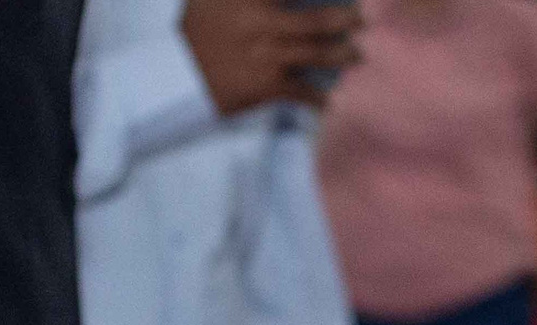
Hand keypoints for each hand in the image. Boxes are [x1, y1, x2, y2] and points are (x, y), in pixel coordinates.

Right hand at [181, 0, 360, 114]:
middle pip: (316, 20)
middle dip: (344, 20)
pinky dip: (318, 98)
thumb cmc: (197, 29)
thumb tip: (285, 1)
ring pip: (317, 54)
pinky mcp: (266, 85)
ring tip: (356, 55)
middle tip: (360, 19)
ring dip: (342, 55)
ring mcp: (266, 54)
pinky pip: (302, 92)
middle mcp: (261, 22)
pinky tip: (329, 101)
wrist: (177, 73)